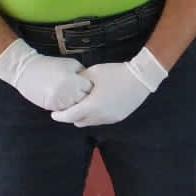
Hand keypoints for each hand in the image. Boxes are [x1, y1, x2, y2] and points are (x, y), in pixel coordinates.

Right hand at [0, 38, 92, 110]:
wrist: (26, 70)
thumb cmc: (50, 65)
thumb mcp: (71, 64)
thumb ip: (84, 73)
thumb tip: (94, 82)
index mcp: (74, 81)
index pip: (91, 89)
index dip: (92, 87)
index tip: (91, 86)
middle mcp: (67, 93)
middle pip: (86, 101)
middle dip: (87, 98)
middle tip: (86, 94)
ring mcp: (58, 102)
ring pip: (76, 108)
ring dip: (77, 104)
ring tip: (75, 97)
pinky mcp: (51, 106)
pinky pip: (65, 110)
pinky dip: (67, 107)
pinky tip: (67, 100)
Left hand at [51, 48, 166, 127]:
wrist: (141, 78)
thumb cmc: (115, 73)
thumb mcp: (93, 73)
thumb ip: (79, 82)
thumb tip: (71, 85)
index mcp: (91, 106)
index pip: (69, 116)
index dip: (59, 116)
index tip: (54, 113)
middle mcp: (100, 116)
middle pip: (78, 122)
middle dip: (72, 116)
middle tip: (71, 106)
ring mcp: (110, 118)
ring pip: (90, 123)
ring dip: (85, 116)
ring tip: (85, 105)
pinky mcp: (119, 117)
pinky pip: (101, 120)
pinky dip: (96, 115)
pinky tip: (99, 104)